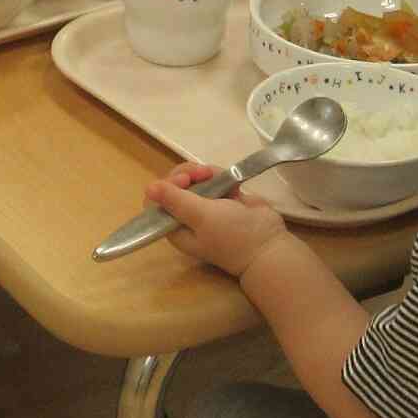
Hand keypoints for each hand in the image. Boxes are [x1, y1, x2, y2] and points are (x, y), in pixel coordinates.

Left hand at [144, 162, 289, 277]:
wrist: (269, 243)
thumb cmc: (232, 234)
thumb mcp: (201, 217)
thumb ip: (176, 200)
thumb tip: (148, 187)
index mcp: (176, 227)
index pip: (156, 202)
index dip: (165, 187)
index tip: (183, 182)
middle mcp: (187, 218)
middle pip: (174, 186)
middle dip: (186, 175)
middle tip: (202, 174)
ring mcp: (206, 208)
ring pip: (194, 180)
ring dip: (205, 174)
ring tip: (219, 176)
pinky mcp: (223, 199)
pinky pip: (213, 180)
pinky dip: (221, 177)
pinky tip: (233, 184)